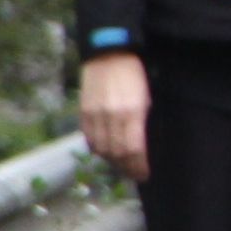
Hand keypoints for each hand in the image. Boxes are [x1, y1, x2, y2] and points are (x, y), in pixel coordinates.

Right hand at [78, 51, 147, 184]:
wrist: (109, 55)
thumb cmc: (135, 76)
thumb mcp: (147, 98)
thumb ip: (142, 123)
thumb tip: (142, 147)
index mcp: (131, 112)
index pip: (133, 149)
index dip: (139, 166)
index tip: (145, 174)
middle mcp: (110, 116)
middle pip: (116, 153)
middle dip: (127, 167)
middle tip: (136, 174)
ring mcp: (94, 115)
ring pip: (101, 149)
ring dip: (113, 162)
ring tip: (123, 166)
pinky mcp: (83, 113)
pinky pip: (89, 139)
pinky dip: (98, 149)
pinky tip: (107, 153)